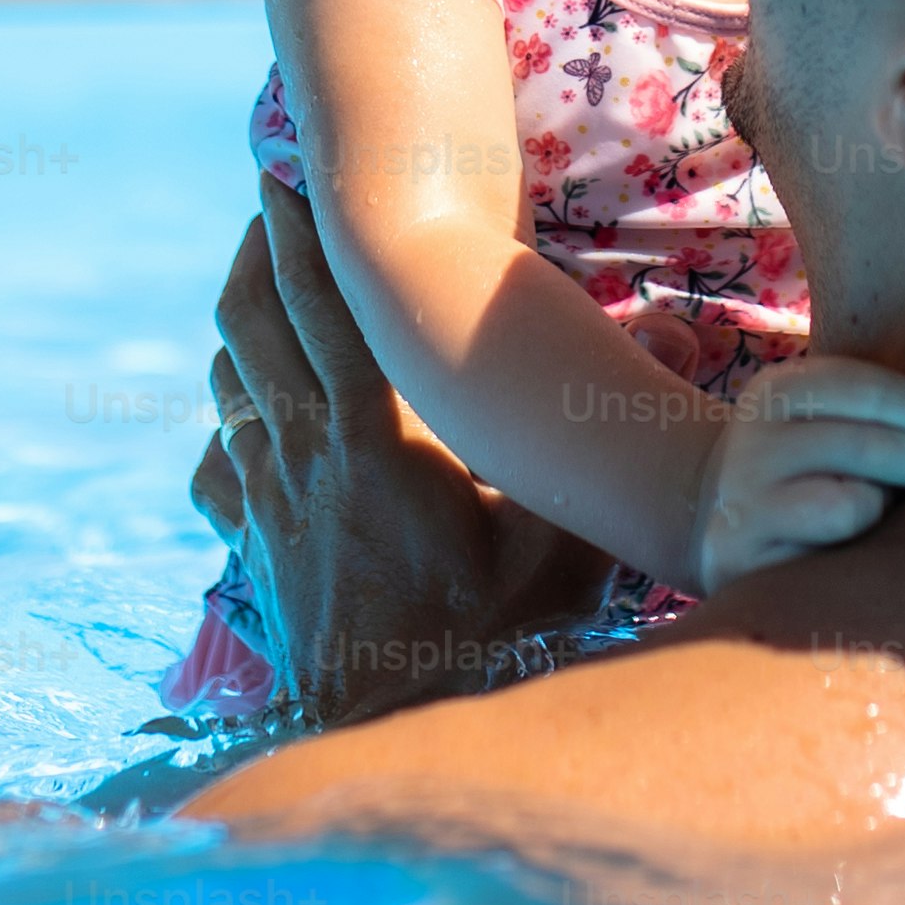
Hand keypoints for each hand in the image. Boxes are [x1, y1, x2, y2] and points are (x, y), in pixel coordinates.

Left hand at [191, 182, 617, 727]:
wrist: (392, 739)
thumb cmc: (488, 642)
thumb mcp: (564, 542)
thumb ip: (606, 442)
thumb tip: (684, 333)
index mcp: (372, 432)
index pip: (323, 301)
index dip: (302, 226)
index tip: (290, 165)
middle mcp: (303, 453)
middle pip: (253, 321)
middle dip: (259, 251)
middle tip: (272, 197)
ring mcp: (268, 503)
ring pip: (231, 384)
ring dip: (242, 326)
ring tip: (260, 285)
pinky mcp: (253, 550)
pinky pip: (221, 465)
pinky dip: (229, 425)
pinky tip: (246, 422)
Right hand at [691, 353, 904, 590]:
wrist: (720, 517)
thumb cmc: (805, 464)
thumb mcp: (821, 414)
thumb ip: (871, 408)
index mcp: (777, 391)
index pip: (866, 389)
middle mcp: (754, 441)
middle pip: (866, 446)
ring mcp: (745, 503)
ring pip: (851, 504)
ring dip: (882, 507)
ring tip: (879, 505)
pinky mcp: (746, 560)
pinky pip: (830, 558)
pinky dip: (857, 549)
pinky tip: (852, 543)